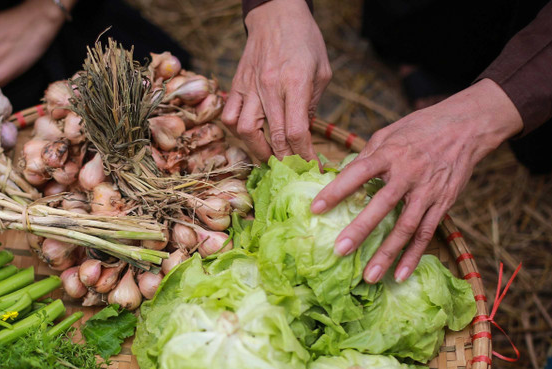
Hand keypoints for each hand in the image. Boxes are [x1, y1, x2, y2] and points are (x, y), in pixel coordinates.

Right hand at [222, 0, 330, 160]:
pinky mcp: (237, 85)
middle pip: (273, 137)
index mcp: (295, 83)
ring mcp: (249, 86)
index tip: (312, 167)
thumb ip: (312, 104)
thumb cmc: (304, 41)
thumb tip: (303, 135)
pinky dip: (238, 131)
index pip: (296, 132)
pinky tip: (250, 135)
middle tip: (292, 170)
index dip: (304, 156)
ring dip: (257, 150)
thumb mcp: (321, 71)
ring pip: (245, 131)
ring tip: (269, 157)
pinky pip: (229, 116)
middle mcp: (269, 87)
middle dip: (284, 160)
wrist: (276, 14)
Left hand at [310, 79, 522, 282]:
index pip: (359, 172)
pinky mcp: (443, 204)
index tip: (315, 208)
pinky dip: (413, 256)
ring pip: (406, 227)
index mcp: (390, 153)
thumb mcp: (389, 133)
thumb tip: (338, 176)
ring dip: (387, 253)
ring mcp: (427, 191)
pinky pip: (426, 233)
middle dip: (361, 229)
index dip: (337, 190)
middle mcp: (409, 173)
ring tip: (369, 276)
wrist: (466, 126)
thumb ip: (366, 156)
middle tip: (340, 250)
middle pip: (383, 204)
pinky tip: (399, 275)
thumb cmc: (419, 129)